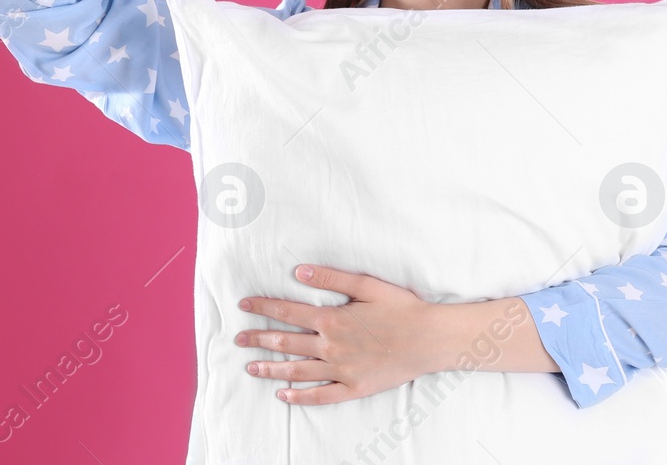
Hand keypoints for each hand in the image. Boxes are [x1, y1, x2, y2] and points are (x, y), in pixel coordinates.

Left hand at [235, 264, 445, 404]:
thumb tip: (298, 270)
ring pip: (297, 370)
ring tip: (250, 367)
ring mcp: (341, 370)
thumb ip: (331, 277)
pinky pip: (321, 395)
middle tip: (238, 339)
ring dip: (271, 368)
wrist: (429, 339)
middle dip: (259, 338)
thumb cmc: (402, 308)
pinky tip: (283, 395)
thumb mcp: (367, 285)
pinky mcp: (353, 388)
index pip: (288, 311)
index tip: (244, 306)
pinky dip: (300, 397)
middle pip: (286, 341)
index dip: (263, 307)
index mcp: (332, 318)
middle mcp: (331, 346)